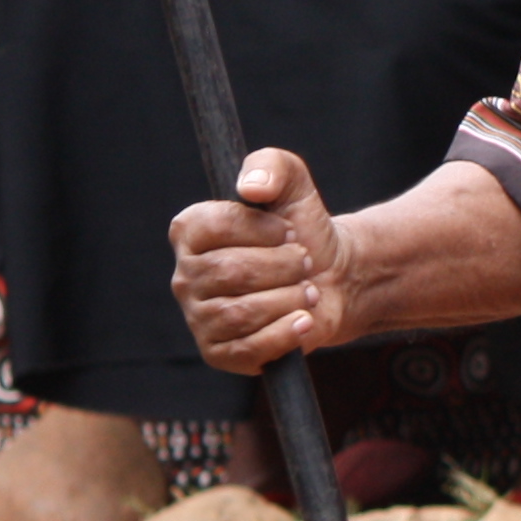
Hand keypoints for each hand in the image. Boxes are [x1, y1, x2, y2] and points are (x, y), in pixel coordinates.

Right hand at [169, 147, 360, 373]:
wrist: (335, 277)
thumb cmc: (304, 230)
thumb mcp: (294, 184)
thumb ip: (271, 166)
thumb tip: (250, 187)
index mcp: (191, 232)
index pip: (214, 225)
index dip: (262, 228)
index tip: (287, 230)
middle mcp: (185, 276)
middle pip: (231, 272)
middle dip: (284, 265)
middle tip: (303, 262)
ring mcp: (199, 317)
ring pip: (241, 312)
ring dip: (290, 298)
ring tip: (306, 290)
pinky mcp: (219, 353)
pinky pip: (248, 348)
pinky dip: (286, 333)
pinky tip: (304, 320)